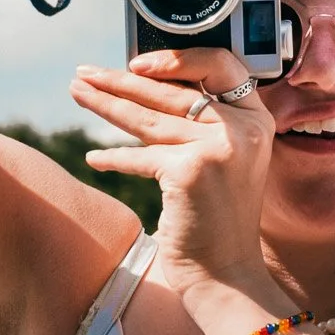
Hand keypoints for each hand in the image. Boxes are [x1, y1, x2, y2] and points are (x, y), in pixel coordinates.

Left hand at [69, 47, 280, 304]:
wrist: (226, 275)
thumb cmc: (221, 221)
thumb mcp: (223, 162)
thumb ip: (201, 127)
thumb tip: (145, 91)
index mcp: (257, 120)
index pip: (222, 65)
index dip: (178, 59)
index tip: (138, 63)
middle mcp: (244, 129)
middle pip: (173, 91)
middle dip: (120, 80)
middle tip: (85, 72)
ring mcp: (219, 148)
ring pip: (150, 117)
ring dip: (106, 104)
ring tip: (76, 92)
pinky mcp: (190, 170)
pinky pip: (140, 156)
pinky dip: (114, 158)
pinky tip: (93, 158)